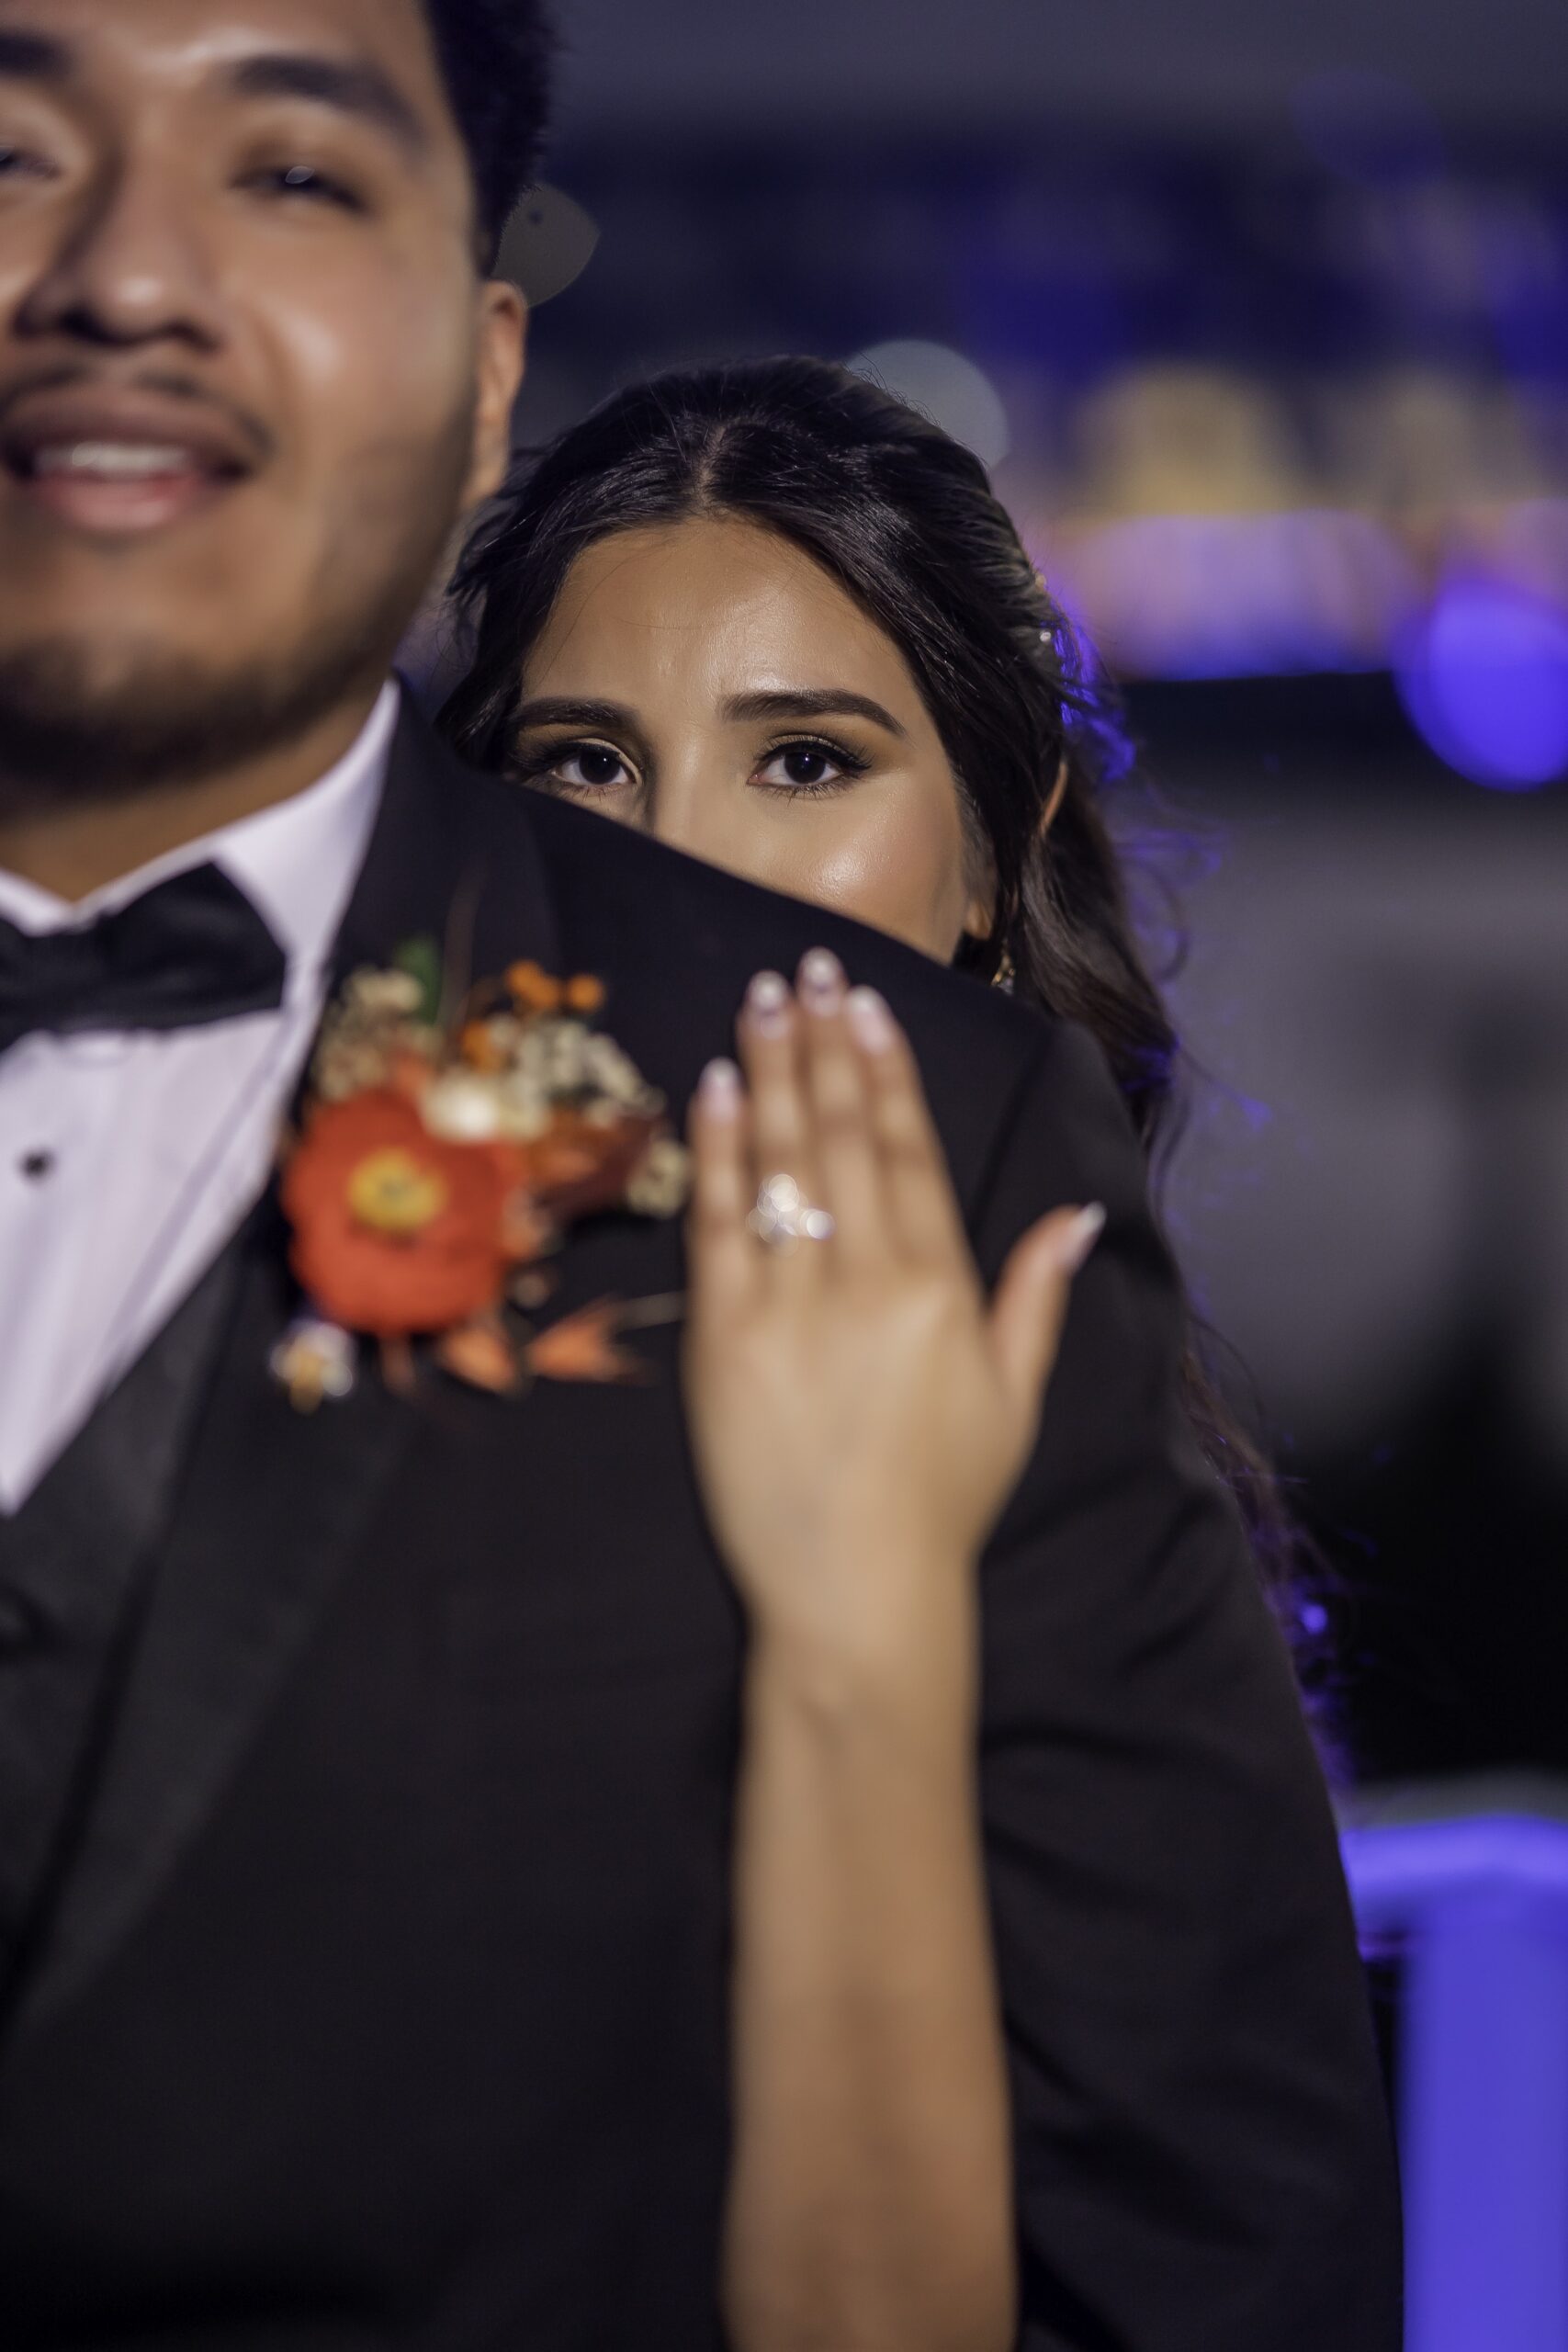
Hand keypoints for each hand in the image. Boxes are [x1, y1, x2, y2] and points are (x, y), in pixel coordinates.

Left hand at [684, 948, 1103, 1690]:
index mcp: (941, 1288)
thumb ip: (1034, 1295)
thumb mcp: (1012, 1397)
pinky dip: (718, 1152)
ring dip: (771, 1072)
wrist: (857, 1592)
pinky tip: (714, 1090)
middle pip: (843, 1135)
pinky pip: (719, 1226)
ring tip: (761, 1002)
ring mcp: (791, 1308)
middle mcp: (868, 1282)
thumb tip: (1075, 1212)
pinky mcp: (723, 1341)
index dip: (887, 1069)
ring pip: (781, 1163)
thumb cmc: (943, 1500)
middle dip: (824, 1044)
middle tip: (806, 970)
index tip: (866, 1005)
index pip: (910, 1150)